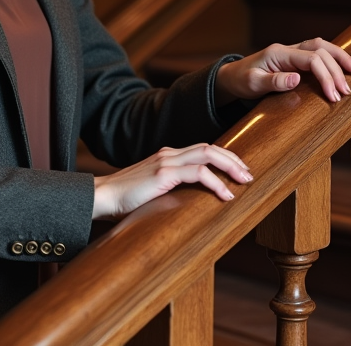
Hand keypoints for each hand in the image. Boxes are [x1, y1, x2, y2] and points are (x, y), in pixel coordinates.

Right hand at [91, 143, 252, 219]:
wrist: (101, 197)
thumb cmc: (125, 199)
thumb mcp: (153, 190)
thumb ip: (171, 189)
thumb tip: (192, 204)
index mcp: (167, 156)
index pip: (203, 149)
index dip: (224, 158)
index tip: (239, 171)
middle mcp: (169, 153)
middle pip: (210, 147)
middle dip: (233, 159)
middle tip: (249, 174)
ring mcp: (166, 161)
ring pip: (208, 154)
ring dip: (230, 166)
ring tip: (244, 181)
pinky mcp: (163, 173)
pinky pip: (198, 173)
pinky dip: (216, 182)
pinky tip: (225, 195)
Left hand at [215, 38, 350, 104]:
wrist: (232, 76)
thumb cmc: (241, 80)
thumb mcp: (252, 84)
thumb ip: (273, 81)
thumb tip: (297, 79)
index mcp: (279, 53)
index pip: (311, 59)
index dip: (325, 76)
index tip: (333, 96)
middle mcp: (288, 49)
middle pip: (321, 50)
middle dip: (337, 69)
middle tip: (347, 91)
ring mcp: (292, 52)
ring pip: (322, 46)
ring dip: (340, 58)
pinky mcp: (295, 58)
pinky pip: (318, 53)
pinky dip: (333, 58)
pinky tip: (344, 67)